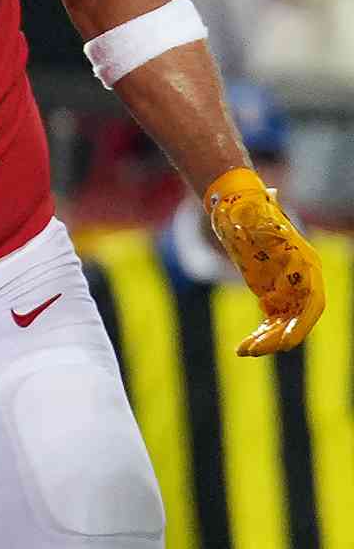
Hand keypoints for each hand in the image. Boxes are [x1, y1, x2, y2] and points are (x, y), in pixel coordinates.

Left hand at [205, 168, 325, 355]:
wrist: (235, 204)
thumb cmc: (248, 207)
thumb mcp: (256, 215)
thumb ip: (265, 217)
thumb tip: (269, 197)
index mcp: (304, 263)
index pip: (312, 302)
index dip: (302, 324)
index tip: (286, 341)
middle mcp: (299, 278)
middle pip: (295, 318)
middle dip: (277, 337)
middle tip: (253, 350)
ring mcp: (285, 286)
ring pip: (282, 323)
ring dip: (266, 340)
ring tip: (244, 350)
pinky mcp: (269, 291)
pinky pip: (270, 320)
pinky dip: (260, 334)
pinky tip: (244, 346)